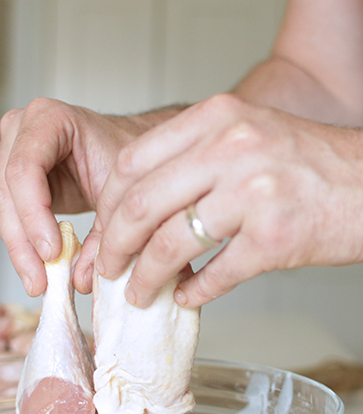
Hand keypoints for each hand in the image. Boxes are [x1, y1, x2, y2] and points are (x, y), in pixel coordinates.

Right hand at [0, 98, 166, 295]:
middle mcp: (20, 129)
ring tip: (39, 282)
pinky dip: (22, 246)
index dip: (33, 213)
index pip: (25, 167)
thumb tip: (80, 279)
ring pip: (2, 209)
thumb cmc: (125, 162)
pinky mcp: (9, 180)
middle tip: (40, 279)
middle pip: (7, 191)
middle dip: (23, 241)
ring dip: (19, 250)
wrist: (123, 155)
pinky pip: (8, 218)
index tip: (51, 252)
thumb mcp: (121, 194)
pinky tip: (39, 269)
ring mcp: (9, 152)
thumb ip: (104, 236)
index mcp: (49, 118)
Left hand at [95, 94, 362, 307]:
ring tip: (138, 292)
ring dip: (146, 277)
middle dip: (114, 245)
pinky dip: (192, 292)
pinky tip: (186, 296)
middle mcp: (232, 148)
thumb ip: (194, 155)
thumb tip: (138, 203)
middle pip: (142, 203)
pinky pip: (215, 274)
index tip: (104, 227)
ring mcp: (254, 193)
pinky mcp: (274, 238)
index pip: (134, 160)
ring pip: (171, 244)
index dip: (108, 202)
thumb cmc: (309, 162)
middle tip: (107, 268)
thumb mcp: (248, 132)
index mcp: (217, 118)